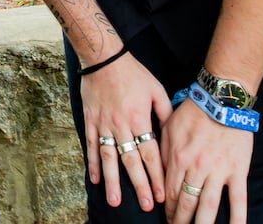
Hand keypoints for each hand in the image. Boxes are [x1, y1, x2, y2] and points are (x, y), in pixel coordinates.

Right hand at [82, 53, 172, 212]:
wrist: (103, 57)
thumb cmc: (133, 72)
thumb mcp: (156, 89)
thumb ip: (165, 113)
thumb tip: (172, 134)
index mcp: (139, 118)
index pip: (150, 153)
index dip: (156, 175)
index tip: (161, 194)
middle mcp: (121, 125)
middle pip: (131, 161)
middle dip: (139, 185)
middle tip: (145, 205)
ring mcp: (104, 124)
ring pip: (109, 158)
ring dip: (113, 181)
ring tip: (115, 201)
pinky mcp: (90, 121)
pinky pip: (91, 145)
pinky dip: (93, 163)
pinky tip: (95, 179)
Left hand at [162, 101, 254, 223]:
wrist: (221, 98)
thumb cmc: (193, 111)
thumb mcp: (168, 127)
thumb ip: (162, 151)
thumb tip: (156, 171)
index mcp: (178, 158)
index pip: (170, 193)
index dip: (168, 210)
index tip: (168, 220)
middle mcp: (196, 168)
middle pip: (186, 204)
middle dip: (181, 222)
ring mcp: (218, 171)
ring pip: (208, 206)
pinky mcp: (237, 170)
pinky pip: (238, 199)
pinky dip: (237, 218)